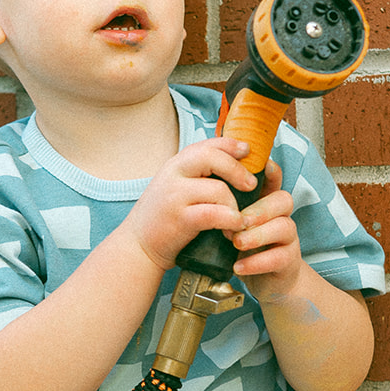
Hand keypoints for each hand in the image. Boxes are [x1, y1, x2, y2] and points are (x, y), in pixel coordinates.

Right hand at [121, 137, 259, 270]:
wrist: (137, 246)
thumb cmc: (162, 217)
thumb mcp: (174, 187)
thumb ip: (195, 174)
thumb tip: (232, 164)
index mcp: (175, 164)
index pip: (206, 144)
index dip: (230, 144)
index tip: (248, 150)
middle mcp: (173, 174)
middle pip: (212, 157)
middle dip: (237, 170)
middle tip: (251, 185)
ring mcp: (174, 196)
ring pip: (218, 189)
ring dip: (235, 206)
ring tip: (239, 220)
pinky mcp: (179, 219)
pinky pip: (214, 214)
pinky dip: (229, 220)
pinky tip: (233, 228)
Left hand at [227, 161, 303, 303]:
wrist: (263, 280)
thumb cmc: (243, 246)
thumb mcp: (231, 222)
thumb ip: (224, 205)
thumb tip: (201, 186)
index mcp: (266, 201)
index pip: (274, 178)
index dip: (269, 170)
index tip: (261, 166)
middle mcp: (281, 215)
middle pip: (283, 200)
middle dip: (259, 209)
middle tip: (238, 220)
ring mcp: (288, 238)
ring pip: (284, 226)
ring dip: (257, 235)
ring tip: (236, 243)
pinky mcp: (288, 260)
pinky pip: (279, 257)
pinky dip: (256, 262)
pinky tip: (238, 266)